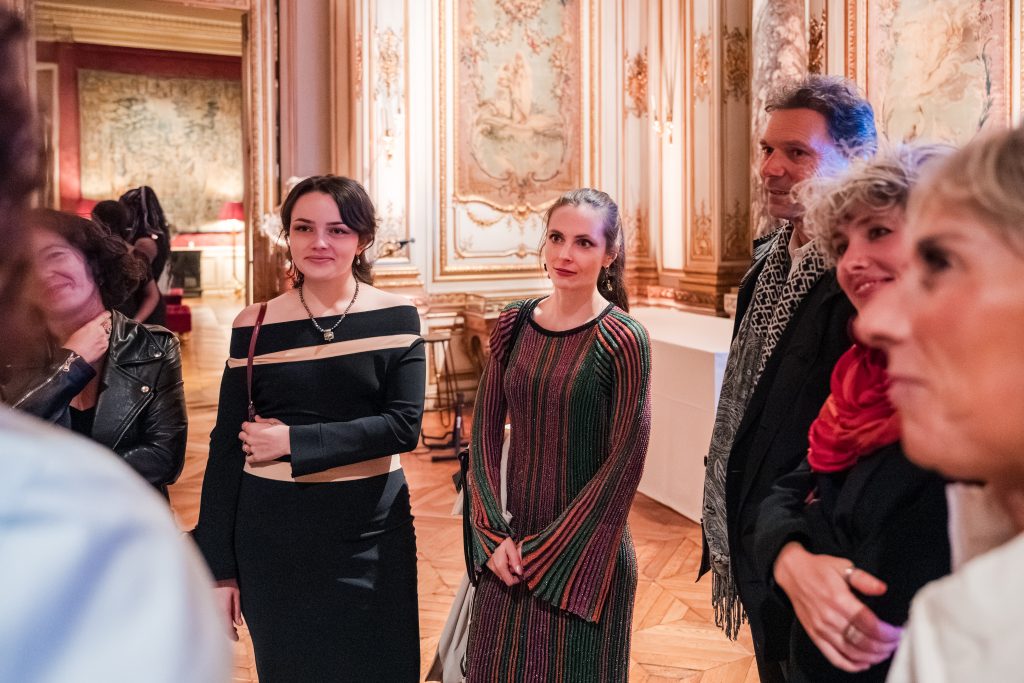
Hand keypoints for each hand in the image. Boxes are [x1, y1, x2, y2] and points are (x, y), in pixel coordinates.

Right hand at [63, 311, 110, 365]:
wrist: (75, 357)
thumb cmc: (72, 344)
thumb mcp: (78, 331)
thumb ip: (87, 328)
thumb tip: (90, 328)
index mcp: (92, 325)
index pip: (102, 317)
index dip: (106, 315)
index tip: (108, 314)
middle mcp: (100, 331)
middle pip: (106, 326)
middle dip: (104, 327)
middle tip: (98, 331)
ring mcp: (104, 339)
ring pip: (107, 335)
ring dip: (103, 336)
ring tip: (95, 340)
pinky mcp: (105, 347)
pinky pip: (106, 343)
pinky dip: (103, 343)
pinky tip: (96, 346)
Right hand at [213, 579, 241, 640]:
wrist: (217, 574)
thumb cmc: (228, 584)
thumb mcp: (236, 595)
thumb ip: (237, 611)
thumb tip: (239, 624)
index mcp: (223, 611)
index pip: (227, 630)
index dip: (232, 636)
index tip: (237, 639)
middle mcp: (215, 613)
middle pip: (220, 630)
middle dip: (227, 633)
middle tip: (235, 633)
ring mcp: (209, 611)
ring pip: (215, 625)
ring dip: (222, 627)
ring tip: (231, 626)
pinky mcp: (206, 608)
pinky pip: (211, 619)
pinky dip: (217, 622)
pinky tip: (223, 619)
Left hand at [239, 415, 289, 462]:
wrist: (288, 442)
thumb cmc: (281, 431)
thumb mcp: (273, 421)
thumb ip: (262, 420)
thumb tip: (256, 418)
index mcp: (252, 428)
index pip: (243, 426)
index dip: (248, 427)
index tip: (252, 428)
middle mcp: (250, 438)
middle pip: (241, 436)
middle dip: (246, 436)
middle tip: (254, 437)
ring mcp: (253, 448)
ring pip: (244, 448)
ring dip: (248, 447)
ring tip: (256, 446)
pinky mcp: (257, 457)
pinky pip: (248, 459)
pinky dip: (250, 458)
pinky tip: (256, 455)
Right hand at [486, 537, 523, 586]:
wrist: (488, 534)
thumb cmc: (500, 539)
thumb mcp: (510, 547)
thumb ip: (515, 560)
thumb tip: (520, 572)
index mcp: (500, 566)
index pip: (510, 581)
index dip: (517, 579)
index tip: (521, 572)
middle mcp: (494, 568)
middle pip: (507, 578)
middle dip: (513, 573)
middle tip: (516, 562)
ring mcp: (491, 567)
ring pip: (503, 574)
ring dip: (508, 569)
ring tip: (510, 559)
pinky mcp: (489, 565)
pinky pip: (498, 570)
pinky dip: (503, 566)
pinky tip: (505, 558)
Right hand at [774, 542, 901, 671]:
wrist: (792, 572)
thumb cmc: (819, 569)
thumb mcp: (843, 566)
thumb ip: (864, 579)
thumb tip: (881, 589)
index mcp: (838, 599)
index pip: (869, 624)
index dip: (887, 633)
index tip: (897, 633)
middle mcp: (829, 616)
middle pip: (862, 641)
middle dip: (883, 647)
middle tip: (894, 644)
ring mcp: (821, 628)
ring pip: (851, 652)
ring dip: (871, 657)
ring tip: (883, 653)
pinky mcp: (815, 635)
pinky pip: (834, 657)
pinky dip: (851, 665)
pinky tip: (863, 663)